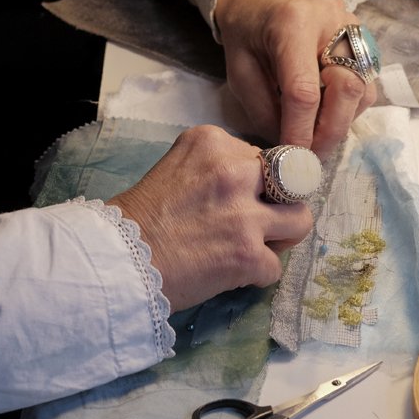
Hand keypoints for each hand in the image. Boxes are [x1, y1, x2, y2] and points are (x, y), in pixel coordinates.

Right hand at [110, 125, 311, 310]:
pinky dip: (256, 275)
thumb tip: (251, 184)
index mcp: (213, 144)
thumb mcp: (176, 168)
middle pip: (291, 180)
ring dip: (282, 237)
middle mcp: (234, 171)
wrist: (118, 260)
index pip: (262, 156)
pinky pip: (276, 266)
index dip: (255, 181)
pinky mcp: (248, 254)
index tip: (237, 197)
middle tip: (256, 220)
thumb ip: (215, 167)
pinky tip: (231, 274)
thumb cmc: (139, 217)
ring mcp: (244, 214)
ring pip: (300, 220)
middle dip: (278, 202)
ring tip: (256, 247)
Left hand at [213, 0, 374, 156]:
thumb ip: (264, 111)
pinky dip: (347, 108)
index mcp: (293, 22)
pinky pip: (366, 85)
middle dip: (329, 131)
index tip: (292, 159)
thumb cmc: (246, 33)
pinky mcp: (365, 40)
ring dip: (340, 122)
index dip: (300, 131)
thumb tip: (292, 148)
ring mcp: (355, 27)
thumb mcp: (239, 72)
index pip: (304, 89)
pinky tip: (325, 112)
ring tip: (315, 134)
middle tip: (311, 156)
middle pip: (347, 88)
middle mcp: (333, 20)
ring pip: (363, 90)